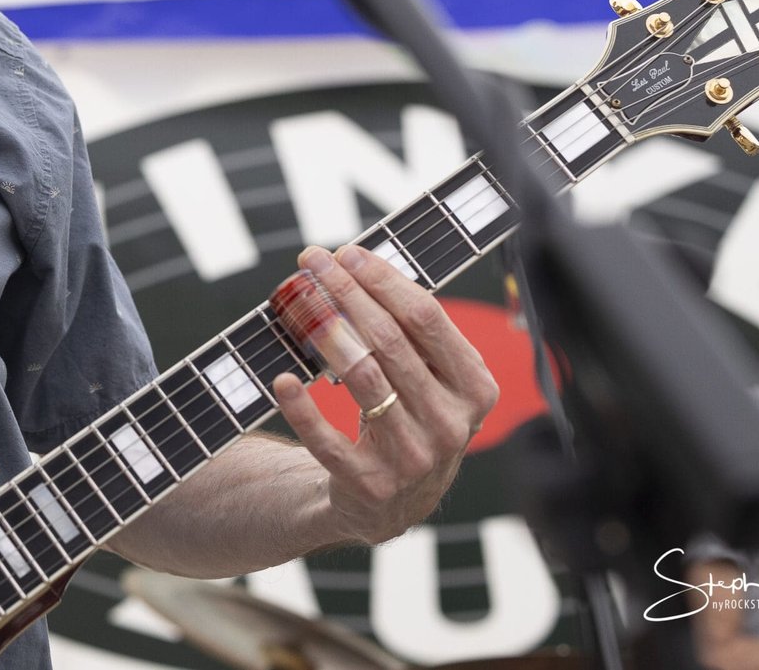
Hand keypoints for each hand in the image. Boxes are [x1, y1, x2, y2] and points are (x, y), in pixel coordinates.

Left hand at [271, 243, 498, 545]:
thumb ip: (412, 331)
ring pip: (363, 379)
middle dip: (347, 292)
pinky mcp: (372, 485)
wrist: (392, 504)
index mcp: (474, 387)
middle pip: (391, 340)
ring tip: (298, 302)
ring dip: (326, 332)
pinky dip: (303, 408)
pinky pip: (329, 440)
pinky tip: (284, 379)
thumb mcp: (433, 379)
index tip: (347, 252)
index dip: (383, 279)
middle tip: (313, 262)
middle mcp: (452, 424)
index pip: (427, 317)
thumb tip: (358, 263)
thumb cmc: (410, 418)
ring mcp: (414, 458)